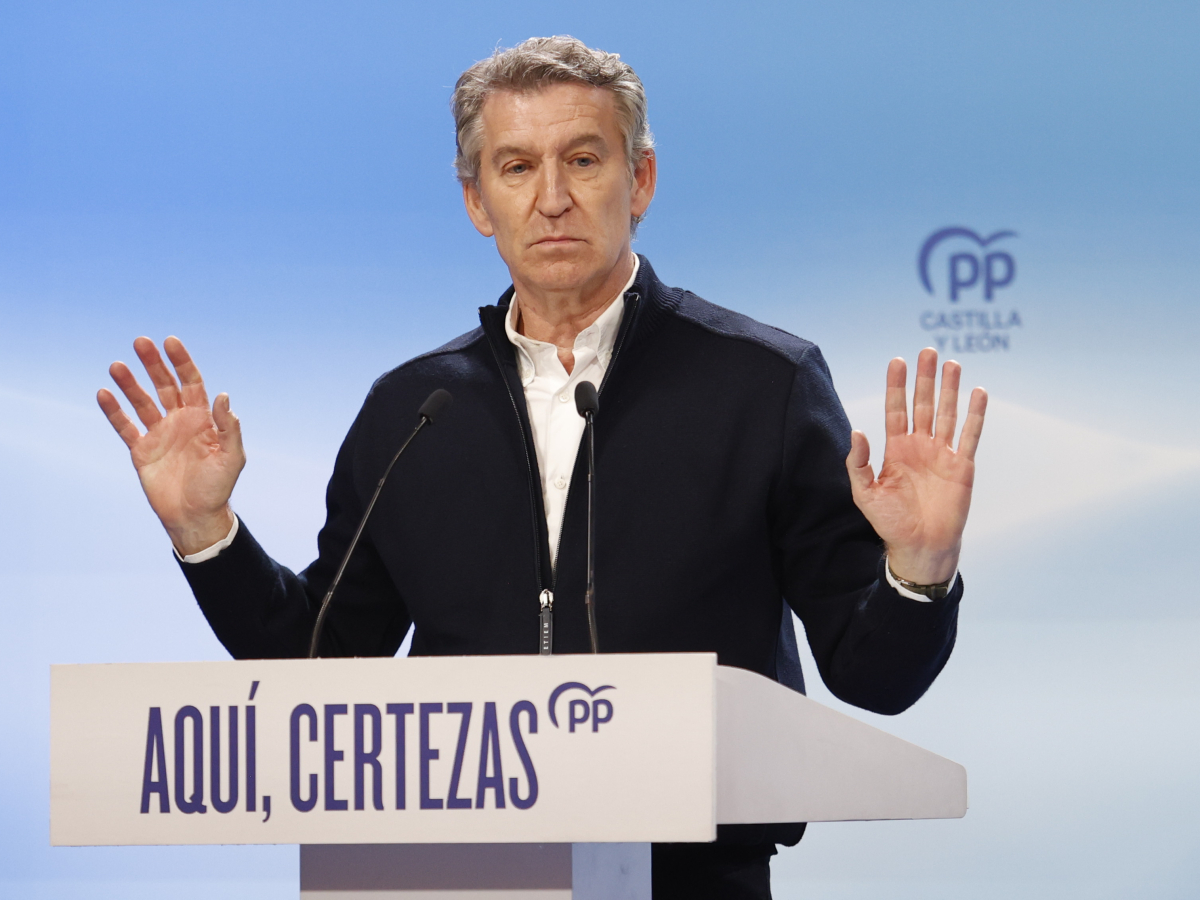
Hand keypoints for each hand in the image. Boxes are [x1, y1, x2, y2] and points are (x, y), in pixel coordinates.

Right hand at [97, 336, 244, 555]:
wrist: (195, 516)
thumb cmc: (218, 488)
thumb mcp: (231, 458)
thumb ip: (228, 428)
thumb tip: (222, 396)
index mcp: (202, 419)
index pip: (191, 382)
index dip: (182, 362)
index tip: (170, 342)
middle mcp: (180, 421)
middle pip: (164, 385)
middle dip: (154, 364)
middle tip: (140, 342)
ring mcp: (159, 434)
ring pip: (142, 402)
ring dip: (129, 383)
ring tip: (117, 365)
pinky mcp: (142, 450)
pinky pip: (125, 427)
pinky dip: (114, 411)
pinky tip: (103, 394)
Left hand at [846, 348, 986, 584]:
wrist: (919, 546)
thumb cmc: (890, 522)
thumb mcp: (865, 493)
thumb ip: (858, 463)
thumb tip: (856, 431)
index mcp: (896, 449)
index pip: (896, 409)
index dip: (896, 386)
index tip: (896, 361)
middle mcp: (920, 446)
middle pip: (923, 404)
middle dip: (924, 379)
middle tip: (927, 351)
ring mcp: (942, 454)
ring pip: (946, 413)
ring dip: (949, 389)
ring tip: (951, 364)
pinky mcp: (962, 465)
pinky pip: (969, 434)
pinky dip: (975, 414)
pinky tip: (977, 392)